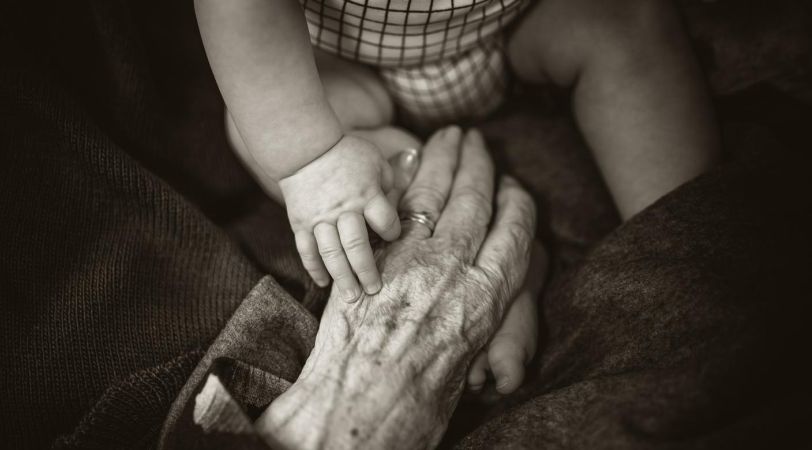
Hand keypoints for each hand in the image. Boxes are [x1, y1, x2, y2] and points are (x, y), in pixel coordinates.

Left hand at [257, 127, 537, 448]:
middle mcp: (454, 270)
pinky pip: (392, 208)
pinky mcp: (372, 256)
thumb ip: (473, 323)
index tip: (515, 187)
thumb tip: (472, 307)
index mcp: (486, 300)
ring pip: (434, 195)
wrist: (358, 410)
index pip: (514, 234)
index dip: (516, 204)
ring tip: (448, 136)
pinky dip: (401, 180)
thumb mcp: (465, 366)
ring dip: (442, 159)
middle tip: (477, 139)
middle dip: (478, 164)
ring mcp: (410, 259)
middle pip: (474, 202)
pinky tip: (406, 163)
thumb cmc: (416, 406)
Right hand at [279, 135, 399, 299]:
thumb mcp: (376, 162)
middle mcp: (344, 210)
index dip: (391, 232)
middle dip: (366, 270)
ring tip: (351, 297)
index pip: (385, 222)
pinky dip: (314, 268)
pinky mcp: (301, 224)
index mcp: (366, 194)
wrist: (305, 149)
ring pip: (331, 253)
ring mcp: (320, 219)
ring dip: (342, 277)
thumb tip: (397, 208)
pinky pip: (307, 250)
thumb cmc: (347, 154)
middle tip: (374, 290)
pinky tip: (323, 283)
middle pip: (357, 245)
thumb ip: (390, 186)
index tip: (391, 236)